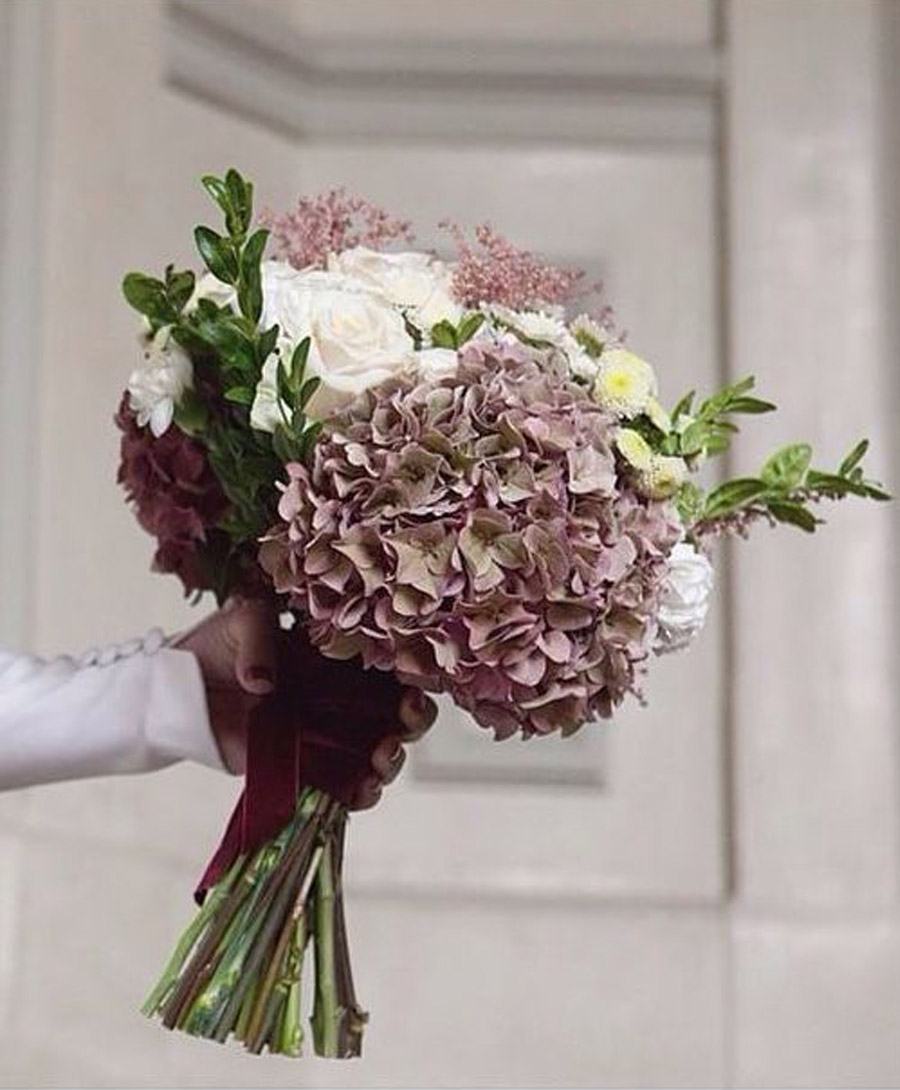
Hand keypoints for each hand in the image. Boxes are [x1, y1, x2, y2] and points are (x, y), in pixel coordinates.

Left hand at [175, 599, 436, 807]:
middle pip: (396, 712)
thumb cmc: (219, 644)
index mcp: (340, 654)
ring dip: (390, 759)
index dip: (412, 673)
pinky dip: (359, 793)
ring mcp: (325, 733)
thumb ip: (258, 640)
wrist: (180, 686)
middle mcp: (341, 695)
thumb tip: (264, 683)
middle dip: (413, 720)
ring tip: (382, 759)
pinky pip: (341, 785)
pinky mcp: (303, 765)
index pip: (391, 664)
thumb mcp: (243, 620)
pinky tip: (364, 791)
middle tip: (406, 721)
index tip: (412, 681)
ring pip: (376, 751)